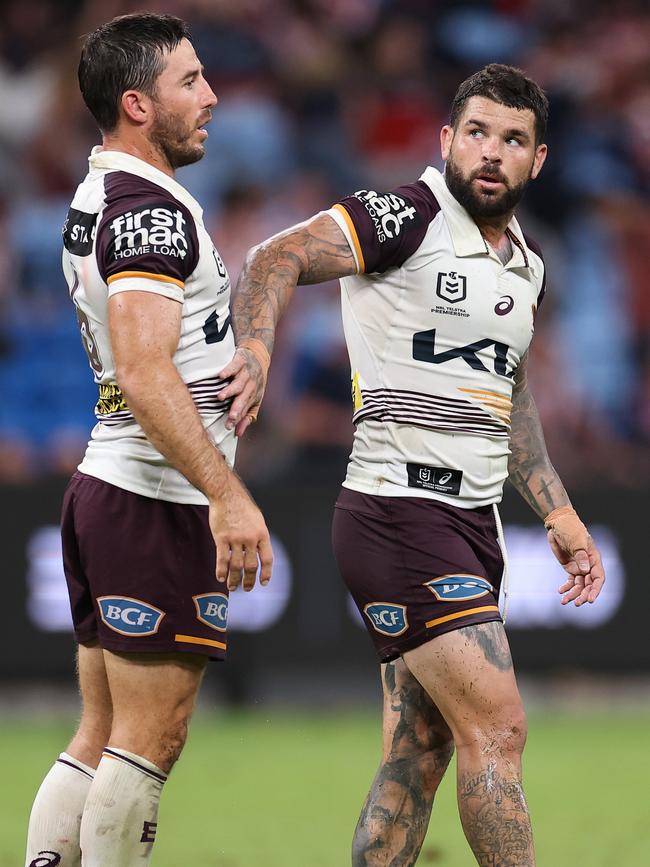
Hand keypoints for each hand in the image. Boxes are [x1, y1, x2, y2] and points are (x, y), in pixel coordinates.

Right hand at [209, 476, 272, 591]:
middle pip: (251, 565)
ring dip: (234, 579)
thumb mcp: (258, 520)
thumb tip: (259, 552)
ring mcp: (236, 538)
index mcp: (262, 534)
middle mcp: (250, 538)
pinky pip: (222, 559)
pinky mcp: (221, 538)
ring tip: (232, 587)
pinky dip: (221, 571)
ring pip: (236, 565)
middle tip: (246, 588)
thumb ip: (259, 536)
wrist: (227, 495)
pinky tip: (220, 577)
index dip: (266, 573)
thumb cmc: (242, 507)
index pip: (267, 559)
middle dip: (249, 580)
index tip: (263, 583)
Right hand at [217, 342, 268, 436]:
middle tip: (231, 416)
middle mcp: (251, 386)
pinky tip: (220, 376)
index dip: (237, 418)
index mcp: (253, 396)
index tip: (228, 426)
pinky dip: (228, 370)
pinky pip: (235, 366)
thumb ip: (246, 417)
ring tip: (220, 397)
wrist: (259, 357)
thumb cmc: (254, 382)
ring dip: (230, 391)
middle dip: (238, 407)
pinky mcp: (241, 360)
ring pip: (239, 383)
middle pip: (244, 398)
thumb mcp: (253, 400)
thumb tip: (238, 434)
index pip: (245, 409)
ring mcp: (246, 373)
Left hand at [544, 508, 604, 605]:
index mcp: (594, 558)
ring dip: (573, 594)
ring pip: (579, 585)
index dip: (595, 590)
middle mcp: (588, 565)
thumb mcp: (576, 540)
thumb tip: (585, 570)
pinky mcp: (569, 567)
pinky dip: (566, 587)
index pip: (598, 577)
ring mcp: (579, 567)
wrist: (558, 524)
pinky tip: (561, 592)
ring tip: (564, 601)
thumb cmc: (570, 529)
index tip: (590, 600)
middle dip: (583, 595)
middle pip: (589, 584)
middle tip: (577, 604)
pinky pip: (570, 581)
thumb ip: (581, 555)